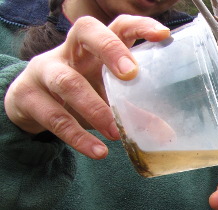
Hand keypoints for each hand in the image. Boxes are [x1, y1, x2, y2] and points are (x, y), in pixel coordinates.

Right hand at [5, 15, 171, 158]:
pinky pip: (55, 117)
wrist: (31, 107)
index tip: (163, 35)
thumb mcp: (107, 97)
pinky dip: (78, 136)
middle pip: (86, 32)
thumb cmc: (80, 95)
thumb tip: (166, 134)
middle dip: (110, 49)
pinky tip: (98, 151)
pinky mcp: (28, 97)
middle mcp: (70, 51)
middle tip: (131, 73)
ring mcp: (45, 70)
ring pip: (67, 82)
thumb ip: (133, 109)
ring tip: (115, 132)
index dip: (139, 26)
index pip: (118, 26)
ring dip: (95, 108)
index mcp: (96, 48)